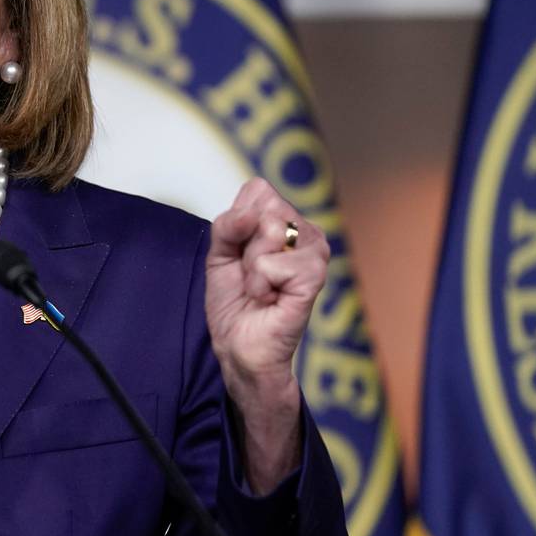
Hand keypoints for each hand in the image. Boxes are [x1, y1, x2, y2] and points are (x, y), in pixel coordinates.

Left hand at [206, 177, 328, 490]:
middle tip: (250, 274)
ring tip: (261, 287)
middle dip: (241, 245)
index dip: (236, 221)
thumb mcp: (218, 255)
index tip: (238, 253)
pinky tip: (270, 299)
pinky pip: (273, 263)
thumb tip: (251, 215)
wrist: (239, 346)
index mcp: (286, 220)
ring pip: (269, 231)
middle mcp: (307, 232)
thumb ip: (228, 225)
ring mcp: (316, 253)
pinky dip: (260, 283)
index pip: (257, 189)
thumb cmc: (234, 302)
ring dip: (251, 267)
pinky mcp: (316, 277)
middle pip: (262, 207)